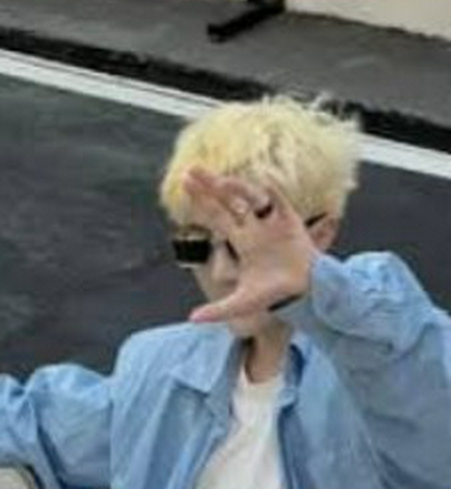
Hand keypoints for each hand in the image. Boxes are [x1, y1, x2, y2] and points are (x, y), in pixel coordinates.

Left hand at [184, 166, 317, 321]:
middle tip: (191, 169)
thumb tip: (192, 319)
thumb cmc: (273, 295)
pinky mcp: (291, 222)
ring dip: (236, 188)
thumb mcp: (242, 303)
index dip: (201, 202)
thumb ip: (218, 310)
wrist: (304, 293)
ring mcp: (271, 222)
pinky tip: (264, 181)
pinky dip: (273, 192)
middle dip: (210, 186)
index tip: (184, 185)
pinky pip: (280, 202)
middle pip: (227, 201)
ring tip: (221, 183)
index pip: (215, 216)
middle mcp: (253, 227)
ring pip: (251, 198)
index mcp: (240, 240)